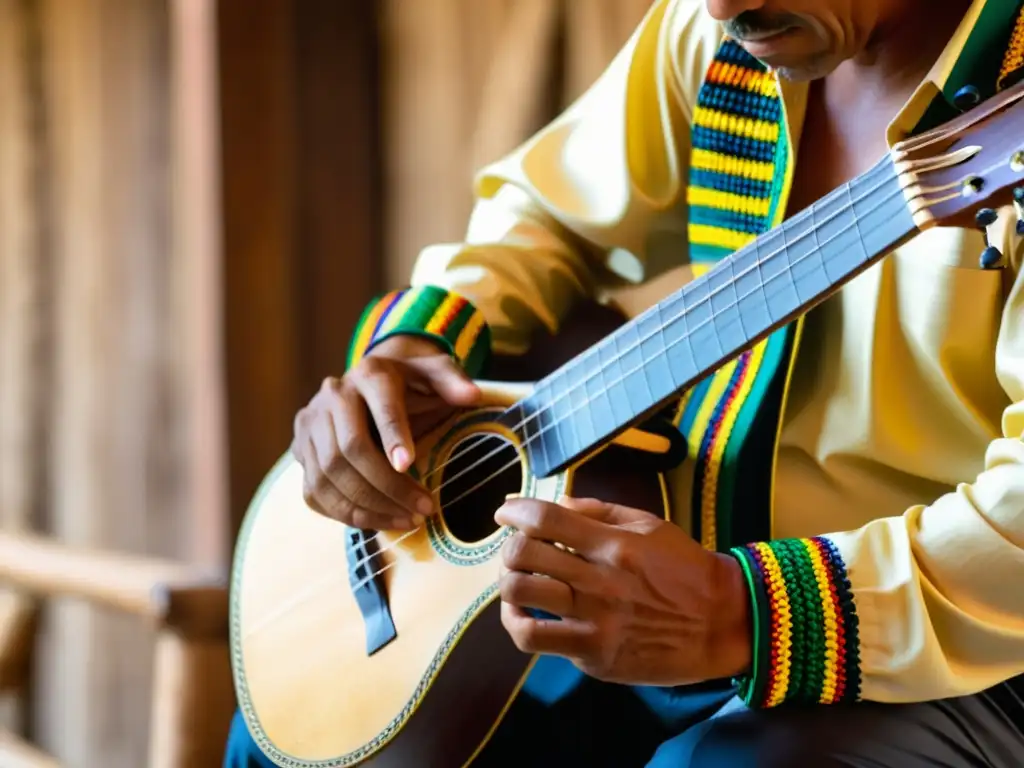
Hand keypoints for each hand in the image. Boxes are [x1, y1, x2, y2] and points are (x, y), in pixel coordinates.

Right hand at [293, 335, 480, 529]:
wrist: (371, 382)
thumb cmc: (411, 381)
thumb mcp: (435, 372)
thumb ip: (453, 381)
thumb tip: (472, 396)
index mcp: (370, 373)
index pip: (379, 407)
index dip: (393, 436)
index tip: (410, 465)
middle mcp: (333, 396)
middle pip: (349, 450)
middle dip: (387, 487)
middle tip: (422, 509)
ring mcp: (310, 424)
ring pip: (328, 476)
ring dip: (368, 507)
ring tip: (406, 521)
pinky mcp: (301, 450)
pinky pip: (315, 492)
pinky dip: (345, 513)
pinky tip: (379, 522)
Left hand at [494, 496, 750, 686]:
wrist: (722, 624)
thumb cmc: (685, 569)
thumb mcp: (650, 525)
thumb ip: (600, 511)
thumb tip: (557, 504)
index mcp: (614, 545)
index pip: (546, 519)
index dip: (515, 511)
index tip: (504, 512)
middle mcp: (600, 581)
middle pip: (524, 555)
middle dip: (509, 547)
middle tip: (516, 550)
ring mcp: (595, 621)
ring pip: (520, 596)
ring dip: (508, 583)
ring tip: (516, 582)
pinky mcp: (593, 655)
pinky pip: (535, 638)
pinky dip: (518, 623)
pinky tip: (523, 615)